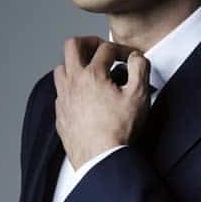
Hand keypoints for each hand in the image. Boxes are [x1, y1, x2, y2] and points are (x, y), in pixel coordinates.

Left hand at [53, 36, 151, 170]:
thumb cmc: (120, 130)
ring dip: (75, 64)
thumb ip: (140, 69)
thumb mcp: (139, 96)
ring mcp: (64, 99)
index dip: (122, 49)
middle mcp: (73, 82)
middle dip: (90, 42)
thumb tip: (137, 57)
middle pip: (73, 46)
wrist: (102, 160)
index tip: (131, 58)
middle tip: (102, 49)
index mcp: (92, 75)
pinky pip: (60, 92)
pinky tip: (83, 96)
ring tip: (90, 71)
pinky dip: (71, 87)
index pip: (106, 48)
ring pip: (61, 68)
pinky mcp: (60, 115)